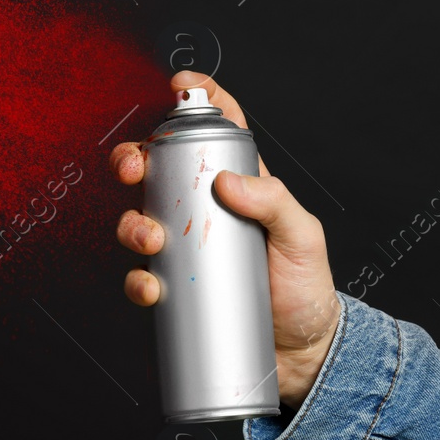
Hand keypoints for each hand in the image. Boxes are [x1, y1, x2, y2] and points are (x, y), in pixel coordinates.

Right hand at [110, 70, 342, 409]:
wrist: (300, 353)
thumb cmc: (307, 289)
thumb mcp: (303, 236)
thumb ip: (274, 201)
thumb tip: (227, 181)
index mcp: (240, 184)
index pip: (218, 128)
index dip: (198, 98)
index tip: (179, 85)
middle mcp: (205, 211)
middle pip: (158, 169)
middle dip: (134, 159)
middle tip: (134, 169)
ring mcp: (186, 248)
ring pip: (139, 219)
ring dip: (132, 223)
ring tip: (151, 239)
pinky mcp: (175, 287)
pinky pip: (141, 276)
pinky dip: (138, 280)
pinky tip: (153, 287)